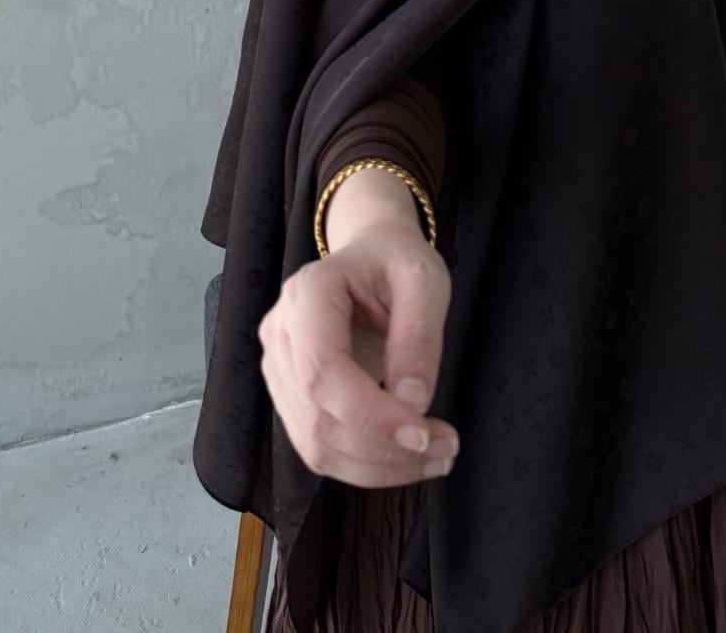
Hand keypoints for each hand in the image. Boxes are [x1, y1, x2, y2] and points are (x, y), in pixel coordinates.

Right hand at [258, 218, 459, 488]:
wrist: (371, 257)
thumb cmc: (396, 262)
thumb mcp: (423, 279)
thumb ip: (419, 335)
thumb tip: (412, 403)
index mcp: (309, 293)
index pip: (323, 371)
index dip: (370, 415)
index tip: (423, 434)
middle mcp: (281, 333)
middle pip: (318, 417)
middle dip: (384, 449)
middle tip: (446, 450)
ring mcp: (278, 367)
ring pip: (316, 445)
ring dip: (378, 467)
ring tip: (436, 456)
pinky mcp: (290, 395)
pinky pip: (320, 447)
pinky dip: (366, 465)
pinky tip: (406, 456)